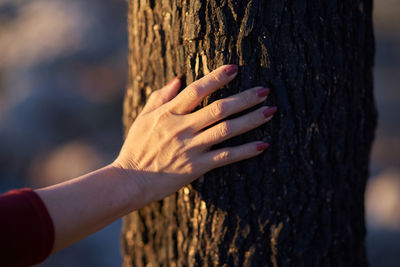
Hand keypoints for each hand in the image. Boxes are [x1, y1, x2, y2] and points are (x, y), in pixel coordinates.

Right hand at [113, 65, 276, 202]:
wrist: (130, 181)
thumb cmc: (136, 147)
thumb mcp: (143, 118)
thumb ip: (160, 97)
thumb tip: (179, 79)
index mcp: (168, 113)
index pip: (196, 91)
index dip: (216, 78)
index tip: (235, 68)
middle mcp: (182, 128)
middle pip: (219, 108)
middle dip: (244, 98)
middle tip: (265, 90)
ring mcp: (190, 148)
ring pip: (226, 130)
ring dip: (251, 120)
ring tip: (271, 111)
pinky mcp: (196, 167)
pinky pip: (225, 157)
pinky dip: (245, 151)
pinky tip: (263, 144)